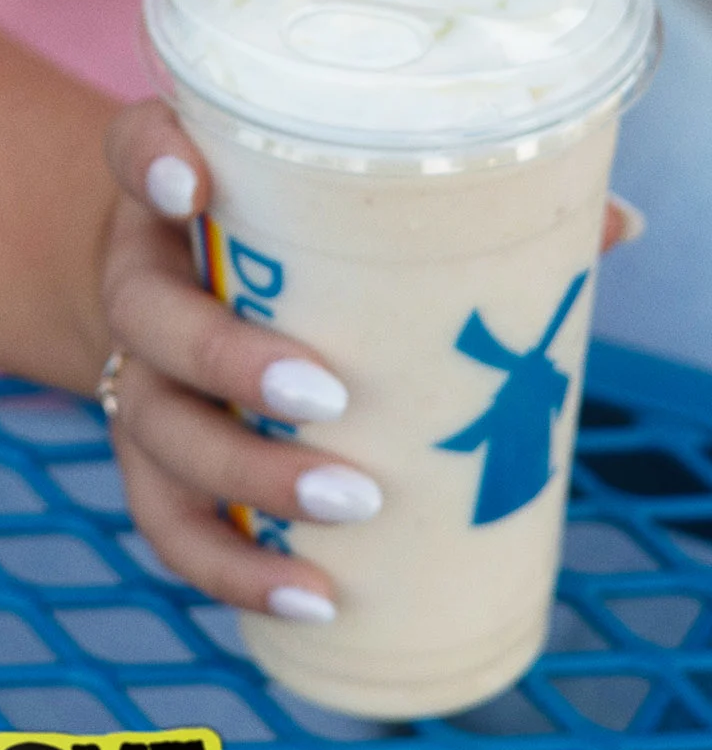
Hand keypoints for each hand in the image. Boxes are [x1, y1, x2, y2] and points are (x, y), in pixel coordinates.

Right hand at [101, 100, 642, 623]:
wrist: (189, 310)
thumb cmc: (285, 258)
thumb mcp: (337, 217)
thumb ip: (457, 217)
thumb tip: (616, 227)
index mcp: (177, 201)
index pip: (134, 152)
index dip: (154, 163)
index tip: (196, 185)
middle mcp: (140, 285)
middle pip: (151, 319)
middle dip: (232, 363)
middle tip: (330, 398)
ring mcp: (137, 381)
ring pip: (156, 433)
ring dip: (247, 476)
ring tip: (351, 505)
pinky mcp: (149, 465)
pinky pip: (169, 526)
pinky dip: (234, 568)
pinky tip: (313, 597)